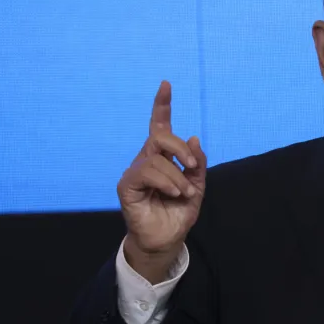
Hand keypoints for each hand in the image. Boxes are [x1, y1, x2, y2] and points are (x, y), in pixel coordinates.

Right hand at [117, 81, 206, 281]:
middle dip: (181, 149)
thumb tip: (193, 137)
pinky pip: (147, 172)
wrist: (167, 238)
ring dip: (178, 176)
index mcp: (163, 157)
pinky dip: (166, 181)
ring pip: (158, 158)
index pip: (160, 126)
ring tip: (183, 193)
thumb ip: (196, 163)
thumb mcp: (196, 185)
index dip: (162, 105)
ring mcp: (135, 171)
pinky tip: (173, 193)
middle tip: (192, 167)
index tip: (166, 84)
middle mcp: (146, 159)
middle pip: (160, 136)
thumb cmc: (178, 212)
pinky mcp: (127, 185)